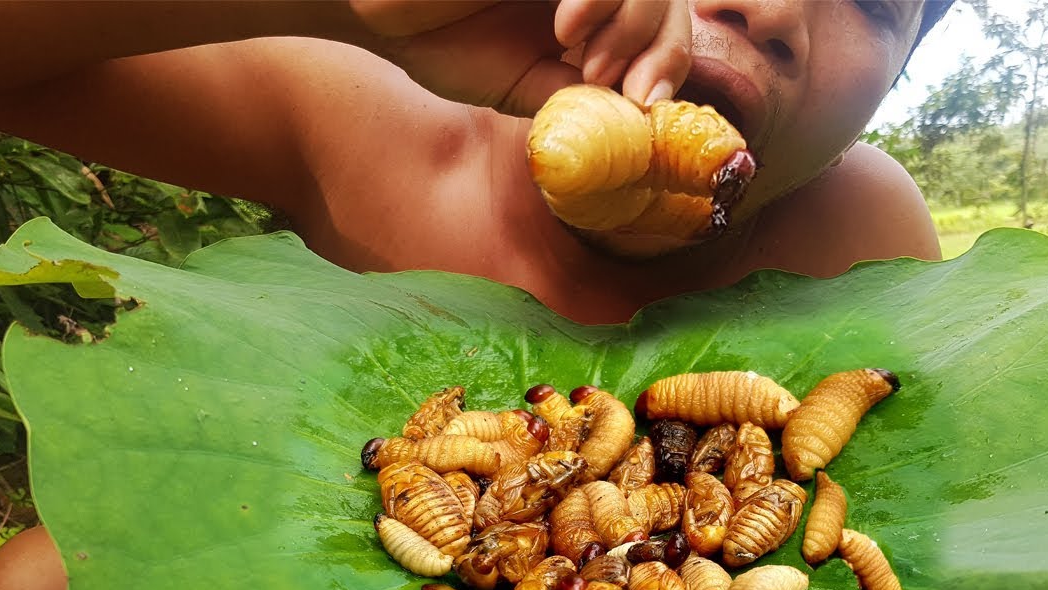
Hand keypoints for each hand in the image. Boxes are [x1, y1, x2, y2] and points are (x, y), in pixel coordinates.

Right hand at [349, 0, 691, 116]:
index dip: (670, 62)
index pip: (664, 28)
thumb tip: (643, 120)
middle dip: (664, 50)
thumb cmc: (444, 39)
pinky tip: (566, 27)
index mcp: (594, 10)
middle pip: (670, 1)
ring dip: (634, 27)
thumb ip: (584, 100)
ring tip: (586, 63)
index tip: (645, 103)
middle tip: (626, 91)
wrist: (377, 8)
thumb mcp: (528, 88)